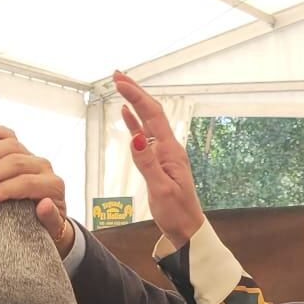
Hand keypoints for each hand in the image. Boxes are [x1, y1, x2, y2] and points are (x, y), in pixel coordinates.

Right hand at [0, 124, 72, 257]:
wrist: (51, 218)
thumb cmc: (48, 226)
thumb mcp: (52, 229)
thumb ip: (51, 219)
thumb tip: (44, 203)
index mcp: (53, 186)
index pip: (26, 183)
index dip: (3, 189)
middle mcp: (45, 168)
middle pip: (17, 163)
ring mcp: (34, 157)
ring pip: (13, 147)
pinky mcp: (24, 153)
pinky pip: (13, 138)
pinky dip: (1, 132)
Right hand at [111, 71, 205, 243]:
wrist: (187, 229)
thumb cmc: (176, 213)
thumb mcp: (160, 190)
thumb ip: (147, 163)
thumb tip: (135, 138)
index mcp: (171, 151)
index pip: (153, 116)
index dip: (137, 97)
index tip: (120, 83)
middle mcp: (168, 148)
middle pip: (151, 112)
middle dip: (135, 91)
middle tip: (116, 74)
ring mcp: (164, 153)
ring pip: (147, 121)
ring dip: (134, 102)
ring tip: (120, 85)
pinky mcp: (158, 161)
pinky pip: (144, 136)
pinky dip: (134, 123)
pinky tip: (125, 114)